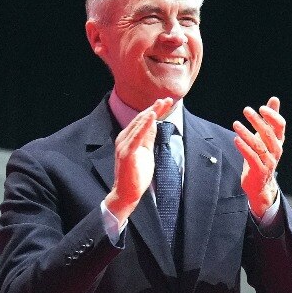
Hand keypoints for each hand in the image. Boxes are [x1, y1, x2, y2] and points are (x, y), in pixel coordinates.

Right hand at [104, 97, 175, 221]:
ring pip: (139, 124)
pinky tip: (152, 115)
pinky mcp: (127, 153)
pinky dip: (144, 124)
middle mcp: (124, 138)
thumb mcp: (146, 152)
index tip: (167, 102)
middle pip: (141, 119)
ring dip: (151, 112)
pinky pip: (137, 136)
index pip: (143, 120)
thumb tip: (154, 124)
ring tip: (161, 103)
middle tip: (167, 99)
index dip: (155, 110)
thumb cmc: (136, 175)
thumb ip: (148, 138)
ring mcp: (124, 145)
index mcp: (128, 138)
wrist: (127, 194)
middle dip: (155, 108)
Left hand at [232, 96, 285, 217]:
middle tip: (246, 110)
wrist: (260, 184)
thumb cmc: (262, 156)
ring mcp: (269, 161)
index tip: (261, 108)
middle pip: (268, 133)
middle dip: (257, 121)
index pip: (280, 126)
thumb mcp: (266, 137)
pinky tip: (236, 139)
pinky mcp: (259, 170)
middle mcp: (276, 150)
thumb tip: (274, 99)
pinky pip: (252, 157)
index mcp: (279, 141)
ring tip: (235, 124)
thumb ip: (270, 119)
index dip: (272, 116)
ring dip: (246, 133)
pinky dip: (244, 147)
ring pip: (258, 145)